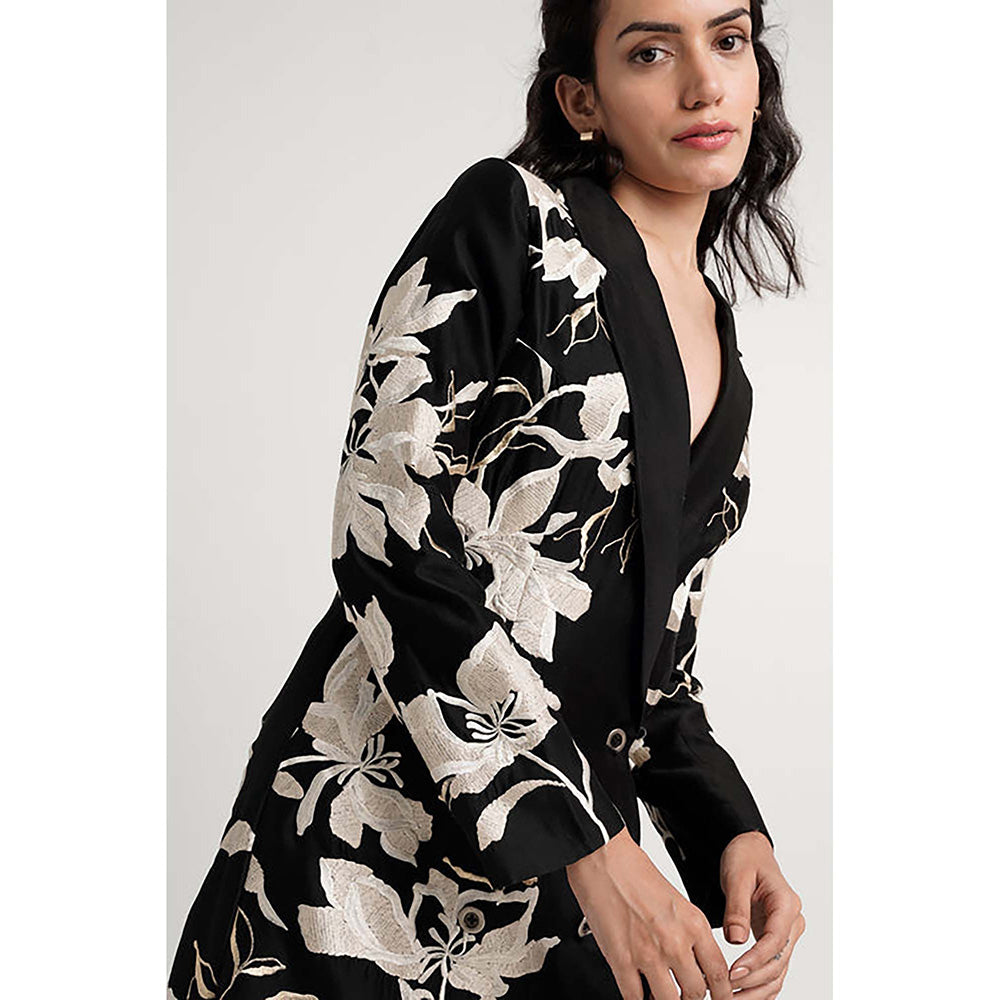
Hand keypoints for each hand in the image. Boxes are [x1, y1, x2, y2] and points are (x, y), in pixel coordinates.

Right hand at [566, 826, 733, 999]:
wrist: (603, 856)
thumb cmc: (634, 871)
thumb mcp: (676, 900)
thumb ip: (688, 933)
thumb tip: (692, 963)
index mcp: (693, 923)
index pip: (719, 974)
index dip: (723, 995)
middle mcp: (674, 941)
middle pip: (696, 994)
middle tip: (686, 997)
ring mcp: (648, 953)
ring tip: (660, 996)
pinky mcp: (621, 959)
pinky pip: (634, 998)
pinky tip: (638, 994)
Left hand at [719, 832, 804, 996]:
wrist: (750, 851)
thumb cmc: (744, 859)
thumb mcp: (736, 876)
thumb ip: (736, 909)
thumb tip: (736, 941)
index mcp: (787, 904)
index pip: (775, 940)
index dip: (755, 960)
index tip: (733, 972)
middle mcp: (792, 922)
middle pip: (779, 962)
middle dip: (754, 981)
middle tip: (727, 992)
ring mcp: (787, 934)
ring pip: (778, 972)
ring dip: (757, 990)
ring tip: (731, 999)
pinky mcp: (776, 941)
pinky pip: (773, 969)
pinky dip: (760, 986)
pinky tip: (743, 996)